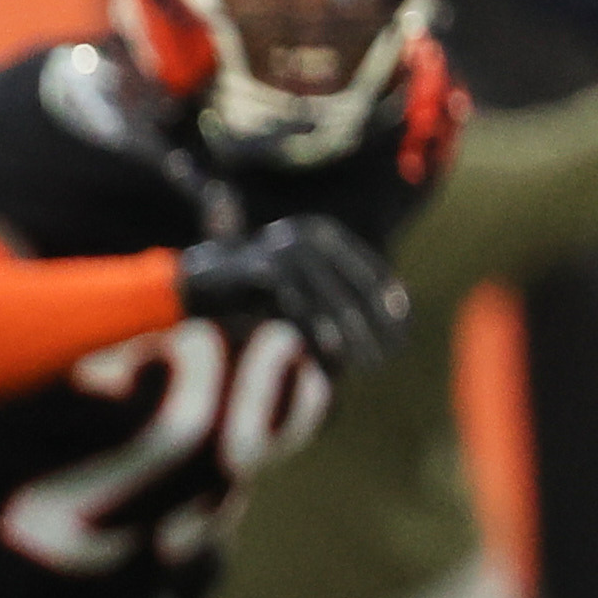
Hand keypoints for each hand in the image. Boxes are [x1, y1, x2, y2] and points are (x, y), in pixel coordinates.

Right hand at [180, 216, 408, 384]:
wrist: (196, 286)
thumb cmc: (255, 293)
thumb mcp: (303, 287)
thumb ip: (339, 293)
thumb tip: (397, 315)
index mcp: (323, 233)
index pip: (372, 271)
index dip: (392, 307)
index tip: (402, 339)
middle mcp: (307, 234)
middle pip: (358, 287)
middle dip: (377, 327)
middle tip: (388, 359)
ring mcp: (284, 248)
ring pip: (334, 300)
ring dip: (354, 337)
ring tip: (366, 365)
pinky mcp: (263, 269)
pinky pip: (301, 310)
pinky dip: (317, 335)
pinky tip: (330, 358)